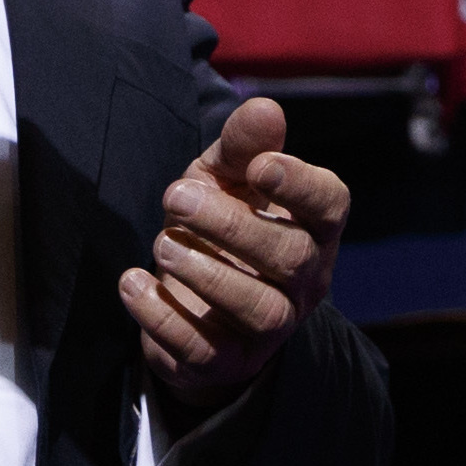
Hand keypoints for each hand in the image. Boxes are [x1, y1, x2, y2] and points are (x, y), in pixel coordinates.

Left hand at [119, 98, 348, 403]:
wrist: (190, 304)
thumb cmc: (216, 227)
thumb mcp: (223, 180)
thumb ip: (241, 147)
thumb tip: (265, 106)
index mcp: (309, 228)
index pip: (332, 206)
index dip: (302, 186)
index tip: (261, 167)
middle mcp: (302, 281)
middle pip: (291, 257)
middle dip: (231, 225)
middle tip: (174, 197)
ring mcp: (269, 327)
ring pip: (261, 309)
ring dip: (205, 273)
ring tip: (162, 243)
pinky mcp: (225, 360)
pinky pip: (205, 349)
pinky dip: (164, 317)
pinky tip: (133, 282)